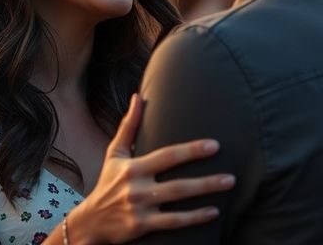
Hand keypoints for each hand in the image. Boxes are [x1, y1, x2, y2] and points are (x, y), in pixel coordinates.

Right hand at [69, 95, 234, 243]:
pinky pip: (173, 222)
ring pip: (178, 202)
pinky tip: (214, 212)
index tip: (214, 145)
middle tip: (231, 176)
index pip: (167, 156)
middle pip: (178, 183)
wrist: (91, 221)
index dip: (191, 150)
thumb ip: (129, 125)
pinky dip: (194, 218)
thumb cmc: (108, 182)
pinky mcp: (142, 226)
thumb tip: (138, 96)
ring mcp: (141, 208)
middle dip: (206, 179)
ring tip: (228, 187)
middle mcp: (137, 187)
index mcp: (134, 167)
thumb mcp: (115, 153)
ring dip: (204, 195)